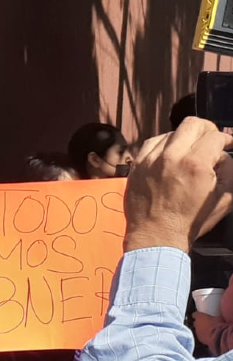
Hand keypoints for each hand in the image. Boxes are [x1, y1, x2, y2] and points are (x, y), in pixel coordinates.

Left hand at [123, 117, 232, 252]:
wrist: (157, 236)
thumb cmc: (191, 221)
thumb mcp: (224, 197)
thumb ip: (228, 170)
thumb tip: (222, 155)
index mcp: (195, 164)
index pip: (215, 136)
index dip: (226, 138)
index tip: (228, 144)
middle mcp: (171, 156)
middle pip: (192, 124)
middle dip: (207, 130)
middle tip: (211, 140)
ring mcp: (150, 159)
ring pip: (171, 132)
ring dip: (184, 137)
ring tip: (190, 150)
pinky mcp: (137, 165)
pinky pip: (151, 143)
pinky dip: (164, 144)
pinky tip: (170, 154)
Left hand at [194, 311, 220, 344]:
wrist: (219, 336)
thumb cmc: (218, 325)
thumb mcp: (220, 317)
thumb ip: (217, 315)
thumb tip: (220, 314)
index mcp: (199, 317)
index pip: (195, 314)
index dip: (198, 315)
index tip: (201, 315)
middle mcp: (196, 324)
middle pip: (196, 322)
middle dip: (200, 323)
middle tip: (207, 323)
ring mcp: (197, 332)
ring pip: (198, 330)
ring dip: (202, 330)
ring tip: (209, 330)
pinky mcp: (200, 338)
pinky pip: (201, 336)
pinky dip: (204, 336)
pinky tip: (210, 336)